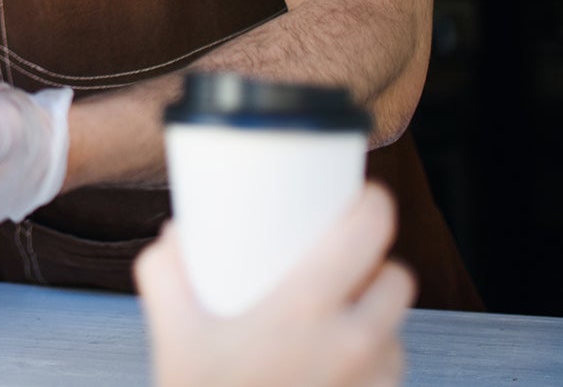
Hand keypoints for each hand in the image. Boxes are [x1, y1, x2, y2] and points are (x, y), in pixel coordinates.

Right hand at [135, 183, 415, 386]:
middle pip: (397, 279)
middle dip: (377, 263)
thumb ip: (164, 272)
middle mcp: (352, 345)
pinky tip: (348, 359)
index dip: (374, 204)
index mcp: (305, 310)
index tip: (363, 195)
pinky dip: (376, 358)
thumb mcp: (171, 332)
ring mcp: (370, 385)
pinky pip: (391, 373)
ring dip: (381, 313)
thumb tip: (177, 234)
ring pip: (399, 328)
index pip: (369, 234)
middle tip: (345, 256)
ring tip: (346, 308)